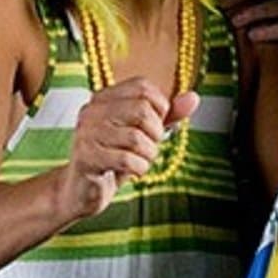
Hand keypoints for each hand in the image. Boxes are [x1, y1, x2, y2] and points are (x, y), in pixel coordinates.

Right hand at [59, 78, 197, 218]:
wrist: (83, 191)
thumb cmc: (116, 158)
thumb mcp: (144, 134)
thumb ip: (168, 115)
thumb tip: (194, 97)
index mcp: (104, 97)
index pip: (142, 86)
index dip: (160, 107)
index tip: (155, 126)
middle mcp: (92, 109)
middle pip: (141, 111)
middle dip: (156, 134)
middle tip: (150, 148)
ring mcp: (86, 132)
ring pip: (136, 138)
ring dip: (149, 155)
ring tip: (141, 161)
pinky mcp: (85, 157)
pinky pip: (126, 160)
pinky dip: (139, 169)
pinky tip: (134, 172)